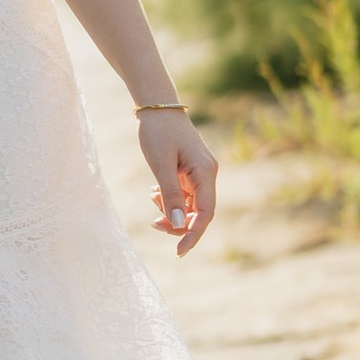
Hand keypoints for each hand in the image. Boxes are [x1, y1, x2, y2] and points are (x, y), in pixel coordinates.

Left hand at [138, 109, 216, 254]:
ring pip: (190, 206)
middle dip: (178, 223)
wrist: (157, 106)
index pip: (205, 214)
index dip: (193, 235)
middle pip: (198, 213)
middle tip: (153, 223)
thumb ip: (170, 195)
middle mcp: (207, 174)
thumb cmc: (158, 132)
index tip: (178, 252)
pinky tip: (155, 192)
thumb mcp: (161, 164)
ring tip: (152, 197)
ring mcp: (200, 173)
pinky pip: (184, 195)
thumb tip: (177, 224)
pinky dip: (170, 199)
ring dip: (171, 211)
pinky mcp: (190, 171)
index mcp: (205, 173)